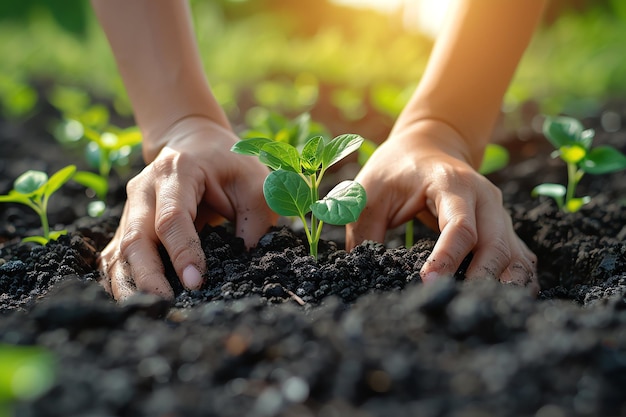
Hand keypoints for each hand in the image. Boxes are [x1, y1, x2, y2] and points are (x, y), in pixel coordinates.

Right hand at [99, 116, 276, 299]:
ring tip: (148, 313)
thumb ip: (254, 222)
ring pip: (119, 252)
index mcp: (177, 172)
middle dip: (148, 276)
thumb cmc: (230, 164)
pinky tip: (134, 305)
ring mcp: (130, 208)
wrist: (195, 142)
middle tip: (165, 306)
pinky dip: (122, 283)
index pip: (172, 217)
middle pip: (136, 238)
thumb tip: (245, 266)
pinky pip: (116, 258)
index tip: (196, 282)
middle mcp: (144, 189)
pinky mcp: (127, 226)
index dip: (183, 251)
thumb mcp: (255, 183)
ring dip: (130, 285)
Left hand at [346, 119, 537, 292]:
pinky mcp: (503, 228)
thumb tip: (362, 273)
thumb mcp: (370, 192)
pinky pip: (520, 259)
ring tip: (483, 312)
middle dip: (480, 279)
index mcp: (452, 184)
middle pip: (496, 245)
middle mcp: (485, 198)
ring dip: (504, 285)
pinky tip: (501, 304)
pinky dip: (516, 283)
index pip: (459, 226)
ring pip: (515, 255)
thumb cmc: (395, 169)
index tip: (427, 284)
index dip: (446, 258)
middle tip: (457, 307)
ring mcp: (499, 213)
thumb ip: (365, 230)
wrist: (428, 145)